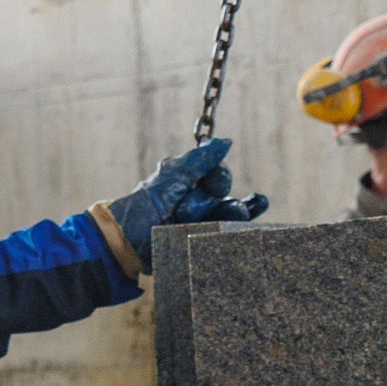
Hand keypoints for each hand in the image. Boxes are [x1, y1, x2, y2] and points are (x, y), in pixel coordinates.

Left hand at [107, 138, 268, 274]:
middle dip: (205, 201)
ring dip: (232, 212)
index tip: (212, 186)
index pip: (217, 174)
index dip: (219, 179)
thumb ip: (199, 160)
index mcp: (186, 181)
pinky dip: (249, 218)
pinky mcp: (204, 242)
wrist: (126, 244)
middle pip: (221, 194)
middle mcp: (196, 199)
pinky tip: (260, 206)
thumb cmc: (142, 208)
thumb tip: (226, 141)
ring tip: (232, 217)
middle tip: (183, 212)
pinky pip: (232, 230)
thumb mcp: (170, 179)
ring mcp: (202, 222)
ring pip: (231, 212)